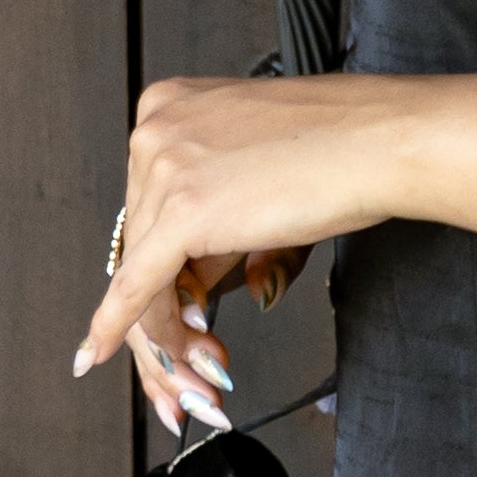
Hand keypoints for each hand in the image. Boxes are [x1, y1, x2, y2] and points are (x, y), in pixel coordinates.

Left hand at [78, 74, 405, 433]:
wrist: (383, 140)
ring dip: (167, 332)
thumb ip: (219, 232)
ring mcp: (163, 167)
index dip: (166, 268)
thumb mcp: (257, 180)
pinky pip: (137, 286)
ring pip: (141, 272)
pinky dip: (113, 326)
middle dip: (167, 309)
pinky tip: (93, 355)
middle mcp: (153, 129)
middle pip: (140, 241)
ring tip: (203, 369)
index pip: (150, 206)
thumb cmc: (343, 150)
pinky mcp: (182, 212)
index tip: (186, 309)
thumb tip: (196, 299)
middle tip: (196, 357)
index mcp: (168, 107)